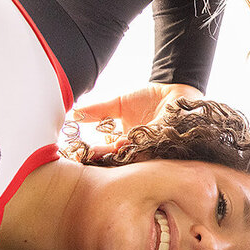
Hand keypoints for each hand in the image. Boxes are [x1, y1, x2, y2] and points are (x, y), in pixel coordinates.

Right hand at [71, 82, 201, 155]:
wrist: (174, 90)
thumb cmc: (149, 99)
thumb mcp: (119, 103)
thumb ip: (99, 110)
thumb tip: (74, 114)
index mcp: (127, 143)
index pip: (107, 152)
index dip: (94, 154)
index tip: (79, 154)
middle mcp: (139, 149)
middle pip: (119, 159)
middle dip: (105, 158)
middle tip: (91, 156)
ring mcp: (153, 148)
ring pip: (135, 156)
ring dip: (123, 152)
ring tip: (111, 146)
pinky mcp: (167, 142)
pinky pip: (153, 145)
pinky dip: (142, 142)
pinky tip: (130, 138)